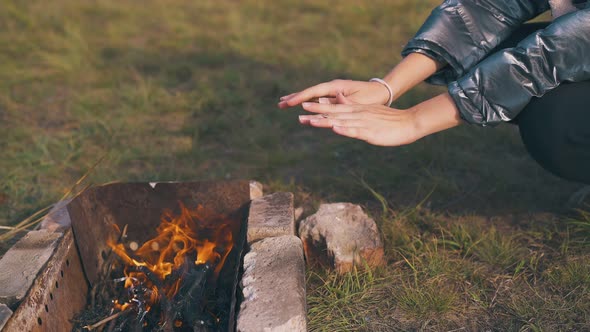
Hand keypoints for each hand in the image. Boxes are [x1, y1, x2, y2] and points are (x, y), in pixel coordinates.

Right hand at [278, 79, 391, 107]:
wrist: (382, 92)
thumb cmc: (372, 97)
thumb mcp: (358, 100)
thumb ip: (340, 101)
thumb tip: (322, 100)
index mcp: (336, 87)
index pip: (314, 92)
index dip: (300, 98)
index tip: (289, 102)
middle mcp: (332, 88)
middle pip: (310, 93)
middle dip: (295, 98)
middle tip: (280, 104)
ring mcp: (333, 92)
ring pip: (312, 97)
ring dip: (299, 100)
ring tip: (284, 104)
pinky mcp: (335, 97)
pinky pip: (318, 101)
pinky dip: (308, 103)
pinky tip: (301, 106)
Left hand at [298, 100, 421, 146]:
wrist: (409, 122)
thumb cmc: (389, 120)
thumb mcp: (368, 111)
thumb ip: (352, 106)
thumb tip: (338, 100)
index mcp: (356, 110)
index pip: (334, 109)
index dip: (318, 109)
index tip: (302, 108)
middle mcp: (357, 114)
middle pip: (333, 114)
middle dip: (316, 114)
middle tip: (298, 114)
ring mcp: (363, 123)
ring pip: (341, 122)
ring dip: (325, 122)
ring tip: (310, 121)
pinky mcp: (371, 132)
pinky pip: (356, 131)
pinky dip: (345, 129)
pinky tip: (335, 129)